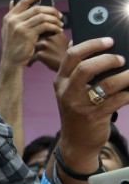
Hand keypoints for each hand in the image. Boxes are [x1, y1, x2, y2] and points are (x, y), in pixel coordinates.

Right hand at [2, 0, 63, 68]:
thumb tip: (12, 1)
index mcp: (8, 17)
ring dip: (54, 19)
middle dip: (51, 10)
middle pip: (37, 8)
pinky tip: (57, 30)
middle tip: (59, 15)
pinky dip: (54, 27)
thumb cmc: (14, 46)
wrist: (11, 61)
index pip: (24, 0)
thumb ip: (13, 17)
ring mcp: (19, 27)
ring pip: (42, 16)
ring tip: (60, 24)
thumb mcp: (9, 30)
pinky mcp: (27, 34)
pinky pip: (45, 25)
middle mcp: (12, 20)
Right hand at [53, 37, 128, 168]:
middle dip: (108, 59)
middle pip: (85, 67)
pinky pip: (119, 99)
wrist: (76, 143)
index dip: (92, 44)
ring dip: (126, 76)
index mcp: (60, 81)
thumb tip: (94, 45)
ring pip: (108, 84)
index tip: (109, 40)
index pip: (72, 55)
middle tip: (121, 59)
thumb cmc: (78, 111)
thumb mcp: (70, 91)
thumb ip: (77, 71)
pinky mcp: (95, 116)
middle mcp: (67, 92)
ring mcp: (80, 105)